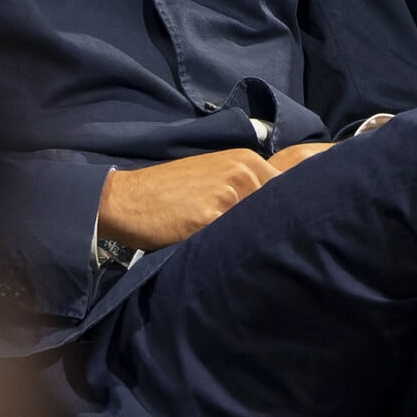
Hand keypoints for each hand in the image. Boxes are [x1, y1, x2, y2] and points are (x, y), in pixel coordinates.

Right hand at [96, 148, 282, 251]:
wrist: (127, 199)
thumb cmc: (169, 191)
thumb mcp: (214, 176)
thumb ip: (246, 187)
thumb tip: (279, 213)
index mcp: (246, 160)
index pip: (289, 189)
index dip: (287, 213)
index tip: (284, 229)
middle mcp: (242, 173)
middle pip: (280, 209)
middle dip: (273, 229)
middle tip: (263, 246)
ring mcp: (228, 194)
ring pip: (259, 226)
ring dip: (254, 241)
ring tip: (241, 253)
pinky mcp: (210, 218)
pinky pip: (234, 240)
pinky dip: (233, 251)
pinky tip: (223, 256)